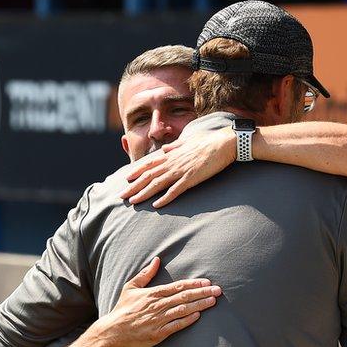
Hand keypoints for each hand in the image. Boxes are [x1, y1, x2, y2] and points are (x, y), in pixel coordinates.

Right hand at [70, 257, 221, 346]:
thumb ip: (145, 274)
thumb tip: (156, 260)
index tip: (206, 281)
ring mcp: (159, 319)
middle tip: (217, 290)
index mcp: (153, 294)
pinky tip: (198, 315)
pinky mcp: (158, 333)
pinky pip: (176, 325)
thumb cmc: (123, 309)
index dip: (194, 283)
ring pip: (183, 310)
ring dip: (199, 305)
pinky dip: (187, 320)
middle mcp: (158, 305)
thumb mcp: (131, 287)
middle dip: (202, 292)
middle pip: (184, 297)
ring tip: (213, 301)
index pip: (178, 286)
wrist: (113, 331)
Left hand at [119, 127, 235, 207]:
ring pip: (157, 184)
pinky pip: (175, 190)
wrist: (225, 142)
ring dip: (144, 194)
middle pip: (149, 176)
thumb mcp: (189, 140)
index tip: (126, 178)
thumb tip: (166, 148)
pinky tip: (156, 206)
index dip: (136, 171)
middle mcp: (173, 162)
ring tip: (133, 202)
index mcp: (172, 153)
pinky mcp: (191, 178)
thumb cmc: (209, 140)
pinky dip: (165, 198)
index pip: (149, 163)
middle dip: (134, 186)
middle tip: (122, 196)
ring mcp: (181, 170)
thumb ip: (176, 146)